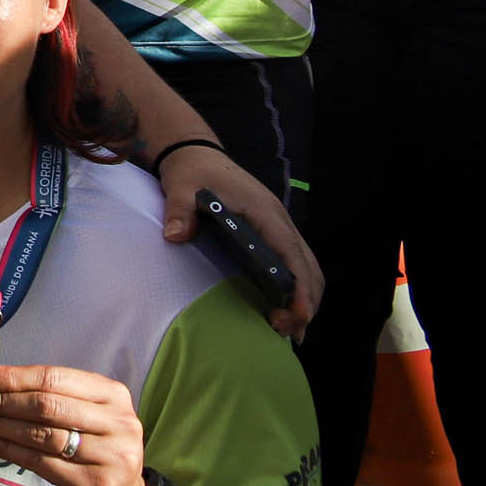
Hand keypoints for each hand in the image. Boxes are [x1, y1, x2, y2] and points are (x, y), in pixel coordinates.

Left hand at [0, 363, 151, 485]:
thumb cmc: (92, 445)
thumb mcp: (83, 412)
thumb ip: (49, 393)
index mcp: (113, 395)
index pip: (54, 378)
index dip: (14, 377)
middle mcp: (119, 423)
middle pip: (47, 405)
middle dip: (3, 401)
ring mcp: (112, 456)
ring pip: (43, 435)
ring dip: (2, 426)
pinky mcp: (97, 484)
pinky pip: (41, 462)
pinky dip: (8, 450)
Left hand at [158, 145, 319, 338]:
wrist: (196, 153)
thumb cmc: (192, 172)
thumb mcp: (180, 187)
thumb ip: (178, 211)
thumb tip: (175, 236)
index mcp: (265, 212)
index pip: (292, 253)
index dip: (300, 286)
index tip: (300, 315)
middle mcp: (280, 221)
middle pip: (309, 267)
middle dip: (307, 301)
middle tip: (289, 332)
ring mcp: (279, 227)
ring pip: (308, 267)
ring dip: (306, 298)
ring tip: (291, 330)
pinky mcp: (272, 233)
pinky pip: (295, 263)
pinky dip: (298, 288)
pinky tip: (286, 309)